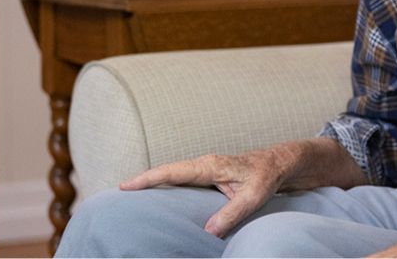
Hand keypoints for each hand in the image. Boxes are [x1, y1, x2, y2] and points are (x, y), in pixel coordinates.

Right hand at [119, 148, 290, 236]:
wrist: (279, 164)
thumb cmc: (266, 176)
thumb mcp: (252, 196)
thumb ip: (231, 213)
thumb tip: (208, 232)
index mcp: (210, 166)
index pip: (172, 172)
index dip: (148, 179)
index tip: (125, 186)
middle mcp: (203, 165)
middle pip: (166, 172)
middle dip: (142, 180)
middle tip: (117, 192)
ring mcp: (204, 169)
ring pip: (173, 175)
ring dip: (153, 183)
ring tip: (130, 196)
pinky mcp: (207, 176)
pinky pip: (181, 180)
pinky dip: (167, 186)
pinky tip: (158, 199)